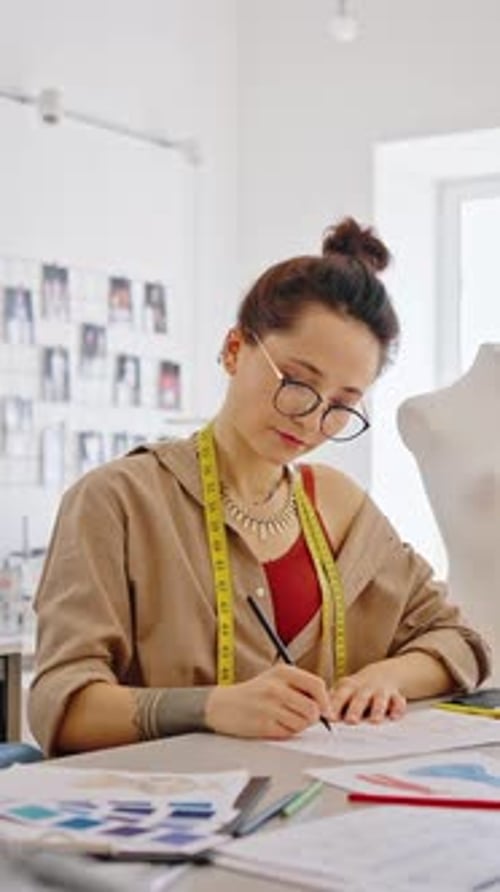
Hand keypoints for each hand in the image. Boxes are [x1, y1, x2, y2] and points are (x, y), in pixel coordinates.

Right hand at [205, 664, 331, 738]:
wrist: (223, 705)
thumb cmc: (254, 693)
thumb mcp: (276, 679)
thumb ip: (300, 687)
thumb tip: (325, 705)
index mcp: (283, 672)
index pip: (316, 685)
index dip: (325, 700)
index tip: (326, 710)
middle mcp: (276, 687)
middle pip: (313, 709)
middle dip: (312, 717)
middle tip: (300, 716)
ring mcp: (269, 706)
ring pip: (303, 723)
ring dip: (298, 726)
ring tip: (284, 719)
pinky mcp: (263, 724)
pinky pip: (288, 733)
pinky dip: (286, 732)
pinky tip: (274, 724)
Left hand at [330, 663, 406, 723]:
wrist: (384, 674)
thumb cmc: (358, 688)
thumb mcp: (344, 690)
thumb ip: (333, 702)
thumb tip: (316, 715)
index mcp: (350, 687)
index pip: (340, 695)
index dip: (334, 705)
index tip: (329, 717)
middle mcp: (365, 688)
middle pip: (360, 698)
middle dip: (355, 709)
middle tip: (351, 720)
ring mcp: (381, 691)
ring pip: (380, 699)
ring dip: (377, 709)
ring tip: (374, 720)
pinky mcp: (396, 696)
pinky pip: (399, 702)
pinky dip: (398, 708)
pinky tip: (395, 716)